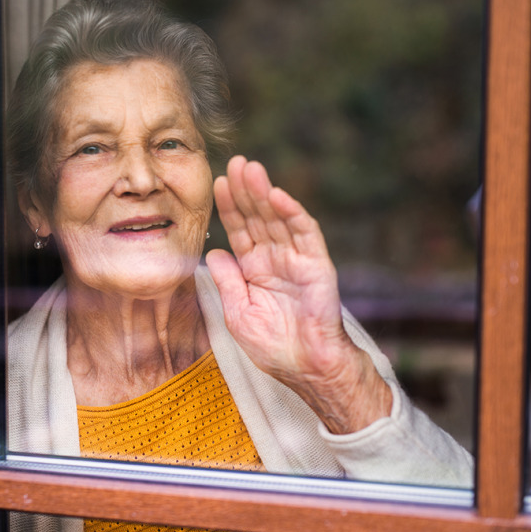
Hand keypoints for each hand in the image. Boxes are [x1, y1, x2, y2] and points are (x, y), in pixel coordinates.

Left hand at [206, 156, 390, 433]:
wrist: (307, 368)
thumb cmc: (273, 348)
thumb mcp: (238, 314)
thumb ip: (227, 282)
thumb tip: (213, 252)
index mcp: (255, 270)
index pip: (240, 231)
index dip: (229, 207)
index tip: (216, 183)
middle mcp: (275, 259)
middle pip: (258, 217)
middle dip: (246, 190)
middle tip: (236, 162)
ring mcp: (297, 260)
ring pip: (279, 219)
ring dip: (265, 193)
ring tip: (251, 169)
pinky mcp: (317, 265)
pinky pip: (304, 234)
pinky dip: (292, 213)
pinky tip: (277, 195)